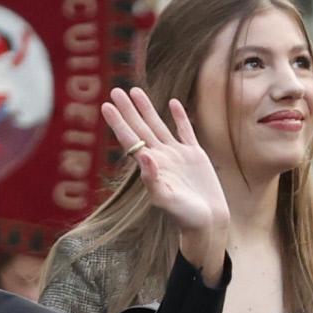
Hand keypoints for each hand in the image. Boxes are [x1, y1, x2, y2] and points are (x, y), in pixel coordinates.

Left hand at [102, 88, 228, 284]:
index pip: (130, 139)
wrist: (207, 223)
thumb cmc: (184, 217)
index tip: (105, 105)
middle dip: (127, 109)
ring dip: (147, 108)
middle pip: (140, 128)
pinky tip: (172, 103)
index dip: (118, 122)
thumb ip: (153, 179)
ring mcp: (177, 155)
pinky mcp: (195, 156)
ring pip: (158, 125)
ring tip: (135, 90)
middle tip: (115, 90)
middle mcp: (161, 157)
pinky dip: (179, 117)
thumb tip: (142, 156)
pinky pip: (185, 131)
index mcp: (150, 166)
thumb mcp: (166, 199)